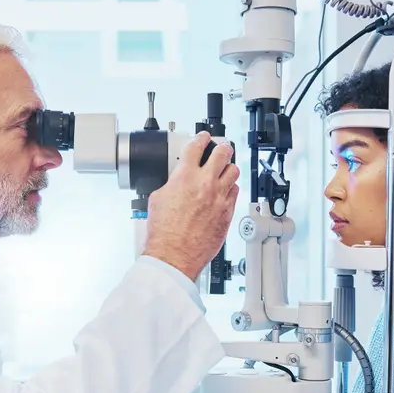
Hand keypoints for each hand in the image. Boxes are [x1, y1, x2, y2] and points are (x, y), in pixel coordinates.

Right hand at [142, 131, 239, 280]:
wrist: (174, 255)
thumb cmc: (164, 233)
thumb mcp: (157, 199)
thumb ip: (171, 184)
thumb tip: (176, 181)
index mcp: (184, 177)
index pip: (197, 146)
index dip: (201, 137)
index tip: (203, 137)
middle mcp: (205, 184)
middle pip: (222, 152)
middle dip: (222, 146)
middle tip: (221, 147)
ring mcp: (219, 197)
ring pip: (233, 171)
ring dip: (229, 167)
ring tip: (225, 168)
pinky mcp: (227, 212)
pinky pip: (236, 192)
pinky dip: (231, 188)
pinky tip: (226, 190)